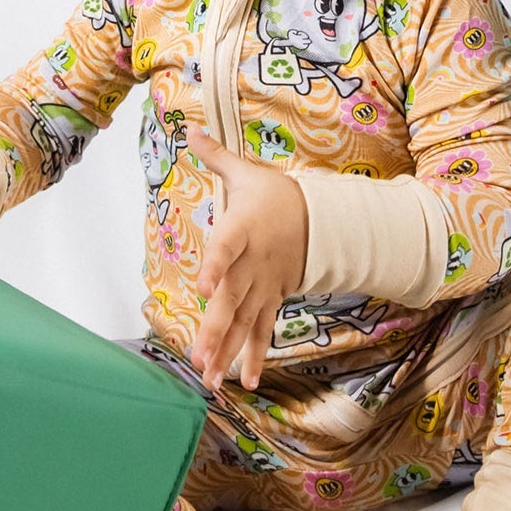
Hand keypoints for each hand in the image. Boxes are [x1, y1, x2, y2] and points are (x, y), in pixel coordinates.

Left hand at [187, 126, 307, 391]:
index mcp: (243, 230)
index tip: (204, 286)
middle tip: (199, 359)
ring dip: (227, 352)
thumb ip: (216, 156)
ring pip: (244, 323)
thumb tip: (189, 128)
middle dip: (216, 332)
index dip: (216, 266)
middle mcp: (254, 264)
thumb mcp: (246, 173)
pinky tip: (246, 382)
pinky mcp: (273, 300)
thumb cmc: (276, 195)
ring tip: (210, 380)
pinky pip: (263, 332)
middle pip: (233, 300)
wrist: (322, 218)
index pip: (228, 248)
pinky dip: (255, 356)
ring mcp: (265, 287)